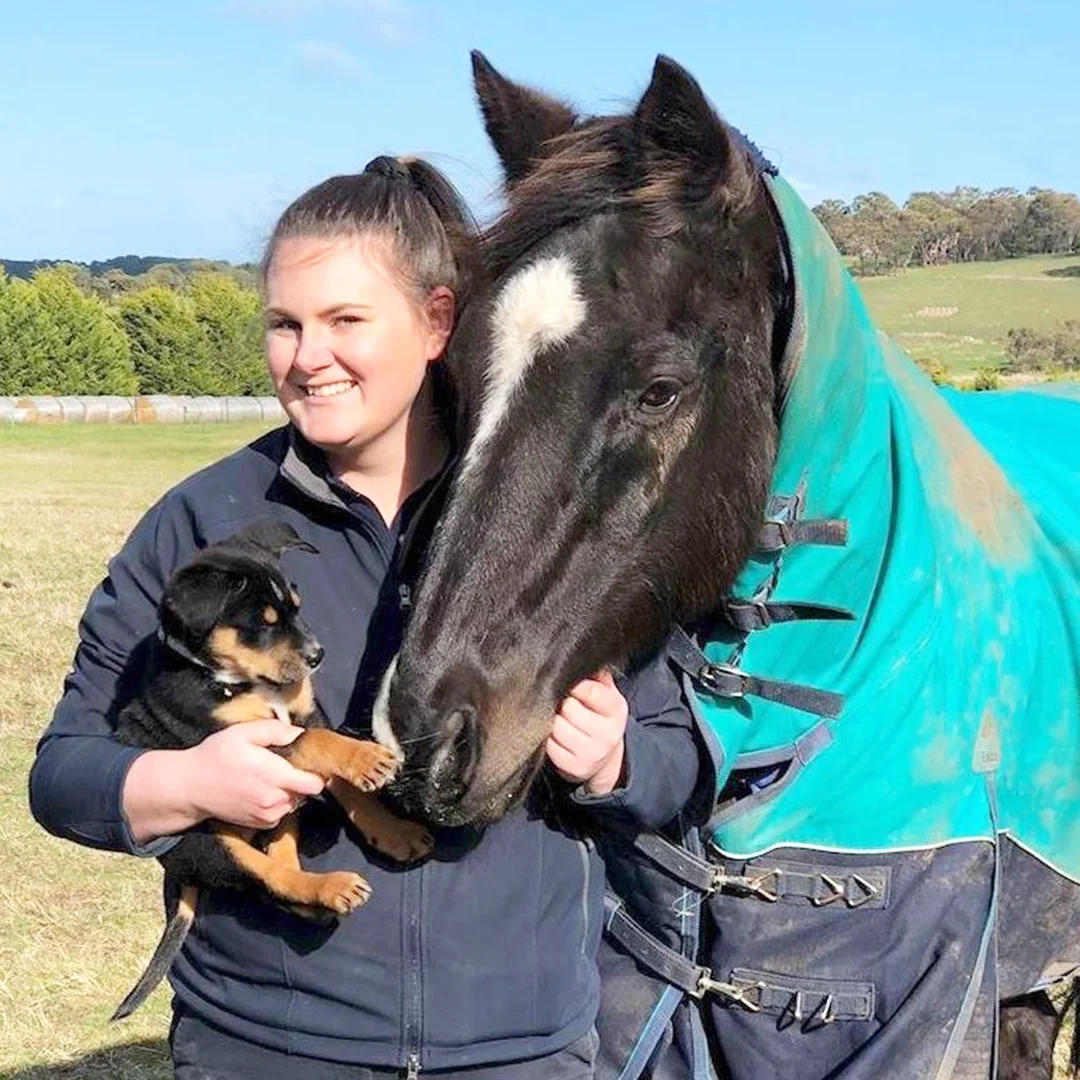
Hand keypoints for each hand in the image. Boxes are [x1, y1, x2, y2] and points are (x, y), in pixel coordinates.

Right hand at [123, 721, 325, 842]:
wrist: (190, 788)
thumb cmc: (215, 756)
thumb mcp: (243, 732)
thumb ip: (276, 730)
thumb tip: (301, 734)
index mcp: (273, 776)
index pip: (315, 783)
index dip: (317, 770)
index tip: (309, 759)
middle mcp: (274, 800)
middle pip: (308, 791)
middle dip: (301, 777)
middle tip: (284, 764)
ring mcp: (268, 815)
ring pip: (296, 801)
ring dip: (290, 790)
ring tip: (268, 776)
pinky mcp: (262, 824)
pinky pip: (283, 811)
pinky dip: (279, 801)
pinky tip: (261, 789)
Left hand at [546, 670, 627, 795]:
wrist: (607, 758)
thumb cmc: (601, 717)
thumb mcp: (607, 695)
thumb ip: (597, 676)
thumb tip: (582, 656)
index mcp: (616, 710)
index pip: (592, 691)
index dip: (574, 685)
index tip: (566, 682)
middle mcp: (607, 734)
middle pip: (569, 709)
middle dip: (560, 703)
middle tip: (560, 702)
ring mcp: (591, 754)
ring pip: (556, 728)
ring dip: (552, 720)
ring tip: (556, 716)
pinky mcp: (574, 768)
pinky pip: (549, 747)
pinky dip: (547, 739)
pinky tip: (553, 734)